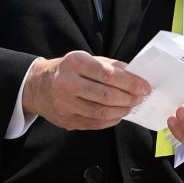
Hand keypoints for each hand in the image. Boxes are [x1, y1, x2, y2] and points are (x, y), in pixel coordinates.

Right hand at [22, 51, 150, 130]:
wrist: (38, 86)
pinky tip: (118, 114)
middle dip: (129, 98)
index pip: (108, 74)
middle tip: (141, 98)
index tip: (145, 86)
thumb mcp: (85, 59)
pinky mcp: (66, 120)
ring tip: (131, 106)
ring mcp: (65, 104)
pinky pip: (94, 123)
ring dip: (122, 110)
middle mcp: (67, 83)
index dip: (130, 82)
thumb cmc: (67, 70)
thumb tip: (134, 75)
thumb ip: (108, 66)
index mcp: (74, 63)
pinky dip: (111, 120)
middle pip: (106, 95)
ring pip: (101, 112)